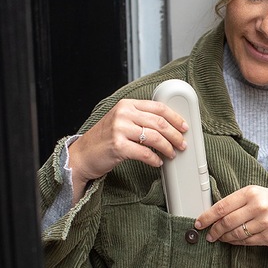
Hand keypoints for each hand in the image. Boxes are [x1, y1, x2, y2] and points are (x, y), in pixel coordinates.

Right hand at [68, 98, 188, 201]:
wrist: (82, 155)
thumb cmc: (104, 140)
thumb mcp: (121, 121)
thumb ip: (140, 118)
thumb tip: (168, 126)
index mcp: (127, 105)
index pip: (158, 107)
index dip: (175, 118)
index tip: (184, 127)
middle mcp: (123, 114)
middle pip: (159, 122)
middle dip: (175, 135)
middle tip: (182, 144)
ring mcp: (120, 129)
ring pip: (155, 137)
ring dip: (168, 147)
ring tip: (172, 154)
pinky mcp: (118, 146)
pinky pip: (145, 153)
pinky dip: (155, 159)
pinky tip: (158, 162)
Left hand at [195, 185, 267, 247]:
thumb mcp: (254, 193)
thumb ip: (235, 202)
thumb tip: (213, 215)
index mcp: (251, 193)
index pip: (222, 207)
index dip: (207, 217)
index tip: (199, 223)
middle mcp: (258, 207)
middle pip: (227, 222)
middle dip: (214, 231)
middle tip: (209, 234)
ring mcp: (264, 223)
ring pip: (235, 234)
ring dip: (224, 238)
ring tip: (219, 237)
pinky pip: (246, 242)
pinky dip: (236, 242)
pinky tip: (232, 240)